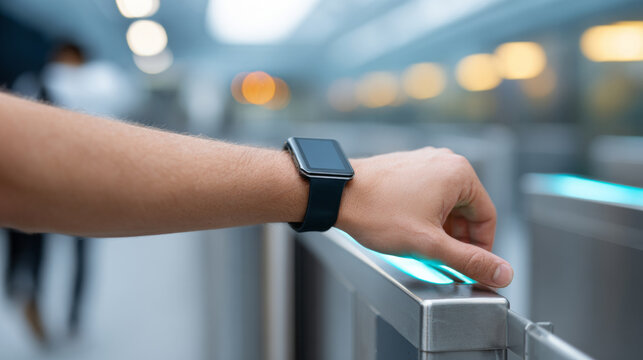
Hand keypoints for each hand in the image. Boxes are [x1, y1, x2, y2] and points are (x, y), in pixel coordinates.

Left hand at [336, 147, 512, 287]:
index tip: (470, 266)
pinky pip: (428, 195)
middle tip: (443, 261)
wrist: (336, 195)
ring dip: (440, 229)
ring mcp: (424, 162)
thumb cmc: (377, 212)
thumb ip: (470, 261)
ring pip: (446, 204)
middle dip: (457, 239)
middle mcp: (444, 161)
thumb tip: (502, 273)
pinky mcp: (407, 168)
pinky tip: (410, 232)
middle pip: (467, 210)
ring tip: (423, 248)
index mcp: (459, 174)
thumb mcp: (430, 245)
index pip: (487, 218)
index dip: (481, 248)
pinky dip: (425, 216)